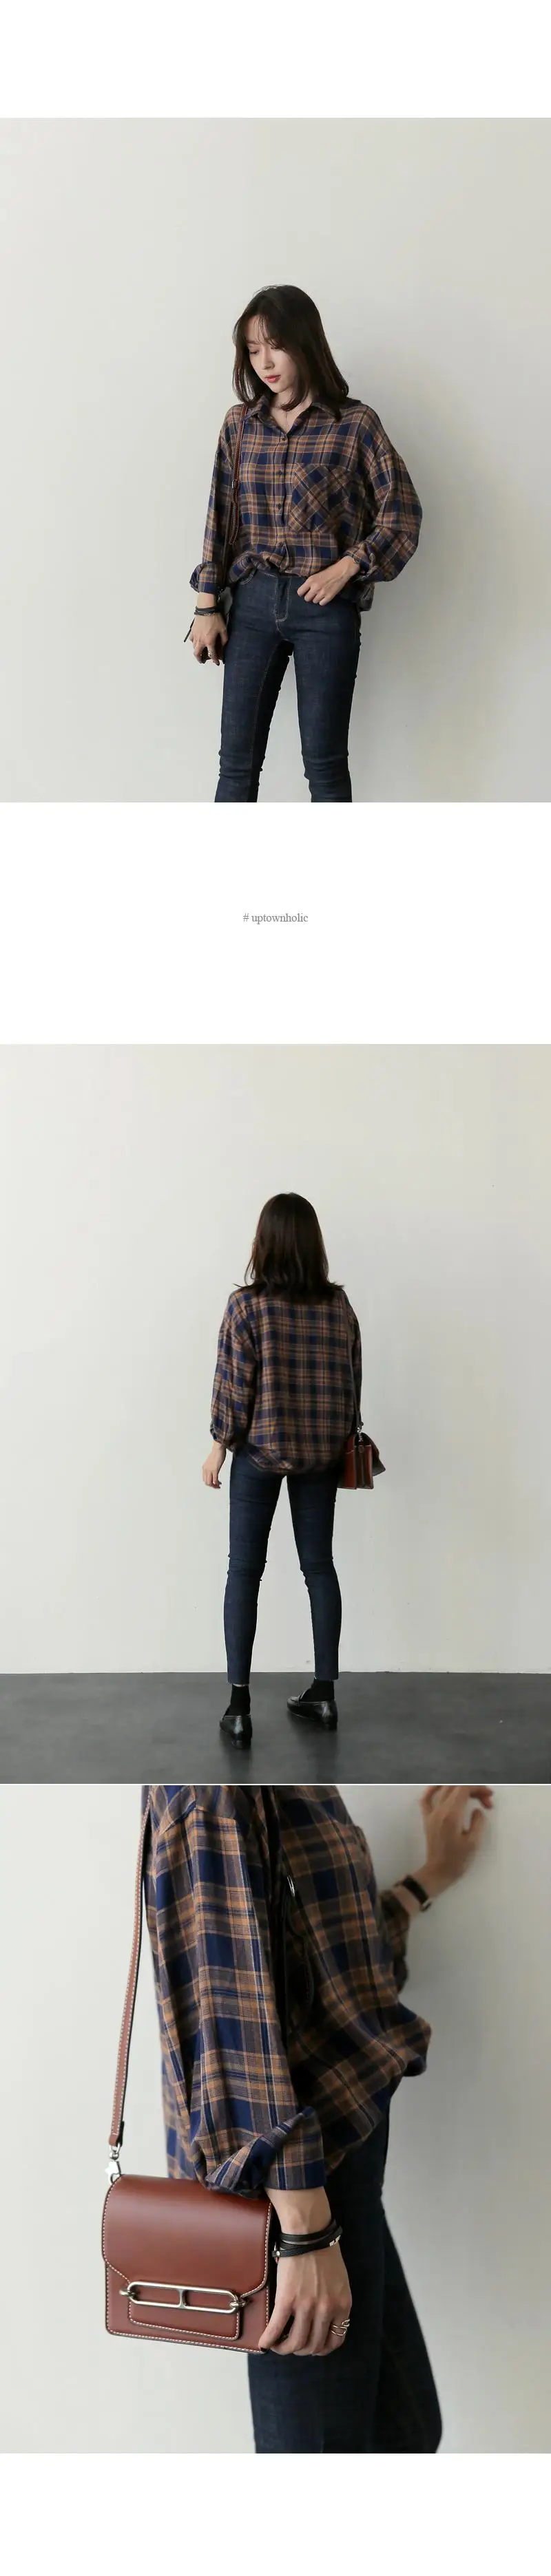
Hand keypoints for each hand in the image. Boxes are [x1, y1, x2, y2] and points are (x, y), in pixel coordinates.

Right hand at [190, 611, 227, 664]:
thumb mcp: (223, 629)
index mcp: (209, 641)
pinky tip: (196, 642)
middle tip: (203, 661)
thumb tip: (223, 646)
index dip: (215, 660)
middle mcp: (201, 641)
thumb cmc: (215, 618)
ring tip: (199, 653)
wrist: (206, 609)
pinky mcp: (193, 631)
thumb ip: (224, 639)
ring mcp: (195, 636)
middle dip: (200, 659)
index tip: (217, 663)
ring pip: (194, 648)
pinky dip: (193, 643)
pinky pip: (192, 640)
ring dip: (196, 652)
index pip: (212, 654)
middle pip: (197, 654)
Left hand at [202, 1441, 226, 1487]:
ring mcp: (210, 1470)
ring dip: (214, 1486)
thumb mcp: (212, 1462)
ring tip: (219, 1486)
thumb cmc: (217, 1453)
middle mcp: (205, 1470)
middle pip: (206, 1482)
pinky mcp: (215, 1470)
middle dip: (212, 1486)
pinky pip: (215, 1480)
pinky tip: (220, 1483)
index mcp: (204, 1468)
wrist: (218, 1448)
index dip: (209, 1483)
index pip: (204, 1479)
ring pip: (209, 1483)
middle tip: (217, 1486)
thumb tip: (214, 1471)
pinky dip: (217, 1483)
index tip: (214, 1483)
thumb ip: (211, 1467)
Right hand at [259, 2240, 351, 2357]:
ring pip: (296, 2343)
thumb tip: (324, 2321)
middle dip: (302, 2351)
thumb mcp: (341, 2283)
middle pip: (314, 2346)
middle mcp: (326, 2310)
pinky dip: (269, 2340)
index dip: (322, 2349)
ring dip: (285, 2349)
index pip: (335, 2341)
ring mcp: (307, 2307)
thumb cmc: (325, 2254)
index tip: (313, 2347)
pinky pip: (277, 2329)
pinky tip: (264, 2343)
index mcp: (342, 2306)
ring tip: (278, 2345)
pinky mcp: (287, 2300)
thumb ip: (336, 2303)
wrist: (310, 2234)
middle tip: (293, 2346)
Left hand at [296, 555, 357, 606]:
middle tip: (313, 594)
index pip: (300, 592)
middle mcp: (315, 588)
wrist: (341, 571)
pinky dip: (322, 601)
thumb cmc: (329, 571)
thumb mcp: (316, 574)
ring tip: (320, 594)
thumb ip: (310, 582)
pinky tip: (325, 596)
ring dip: (316, 598)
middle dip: (309, 596)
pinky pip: (321, 603)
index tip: (305, 592)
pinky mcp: (329, 597)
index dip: (302, 593)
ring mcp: (322, 593)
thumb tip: (306, 589)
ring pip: (314, 601)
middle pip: (307, 599)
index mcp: (310, 580)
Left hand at [419, 1784, 492, 1897]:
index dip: (479, 1788)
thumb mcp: (474, 1843)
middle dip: (473, 1789)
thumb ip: (478, 1822)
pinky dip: (434, 1789)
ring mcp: (431, 1813)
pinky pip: (426, 1798)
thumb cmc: (458, 1860)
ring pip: (444, 1789)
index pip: (464, 1789)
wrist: (438, 1872)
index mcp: (451, 1815)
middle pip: (456, 1787)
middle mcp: (439, 1810)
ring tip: (472, 1797)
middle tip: (486, 1803)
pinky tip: (442, 1788)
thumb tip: (477, 1810)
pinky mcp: (427, 1818)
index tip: (490, 1798)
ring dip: (460, 1789)